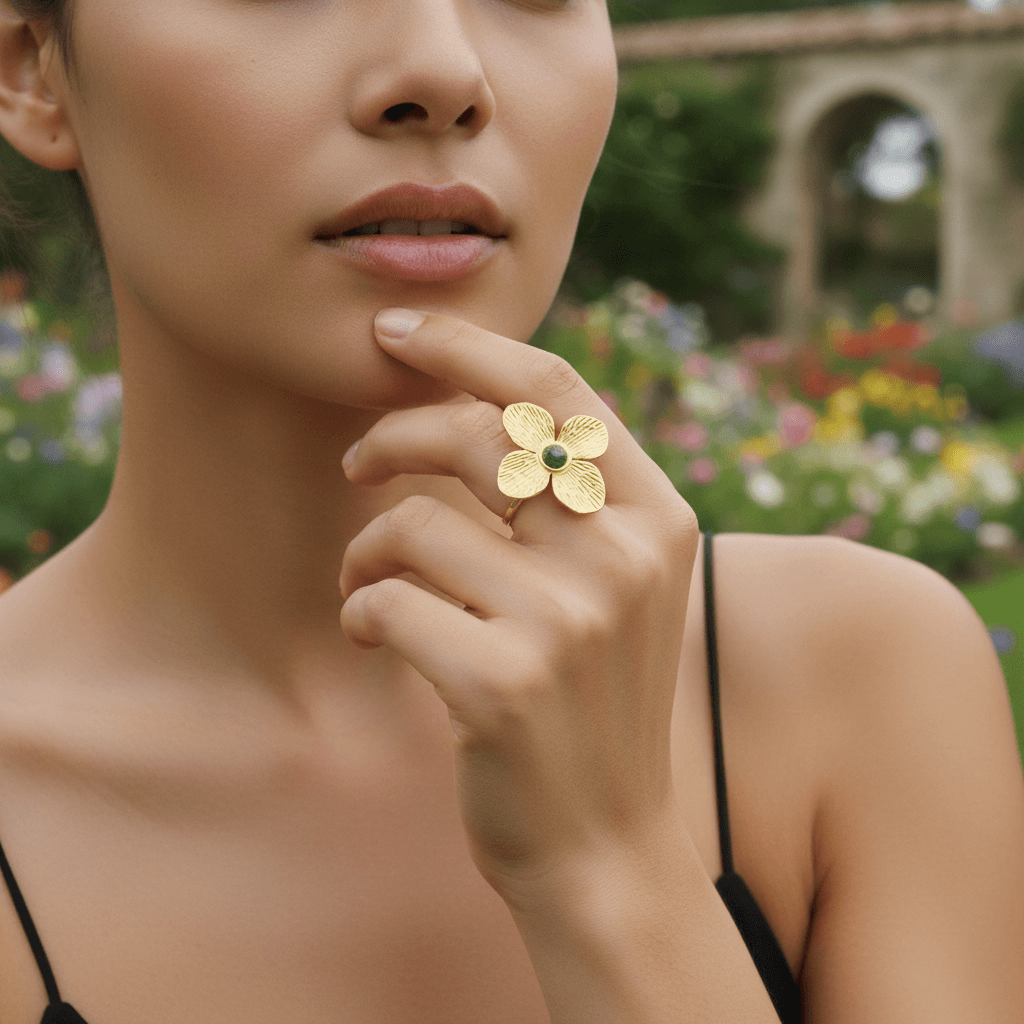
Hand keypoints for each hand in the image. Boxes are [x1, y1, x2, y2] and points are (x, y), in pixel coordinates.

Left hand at [339, 309, 699, 903]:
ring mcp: (566, 621)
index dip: (467, 346)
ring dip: (365, 549)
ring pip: (412, 524)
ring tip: (366, 581)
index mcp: (657, 519)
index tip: (394, 333)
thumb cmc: (593, 702)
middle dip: (392, 436)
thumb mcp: (615, 587)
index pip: (557, 390)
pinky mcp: (500, 682)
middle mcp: (622, 558)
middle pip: (477, 437)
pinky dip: (359, 610)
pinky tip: (373, 638)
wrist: (605, 844)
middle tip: (356, 463)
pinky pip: (384, 599)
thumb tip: (471, 403)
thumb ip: (570, 499)